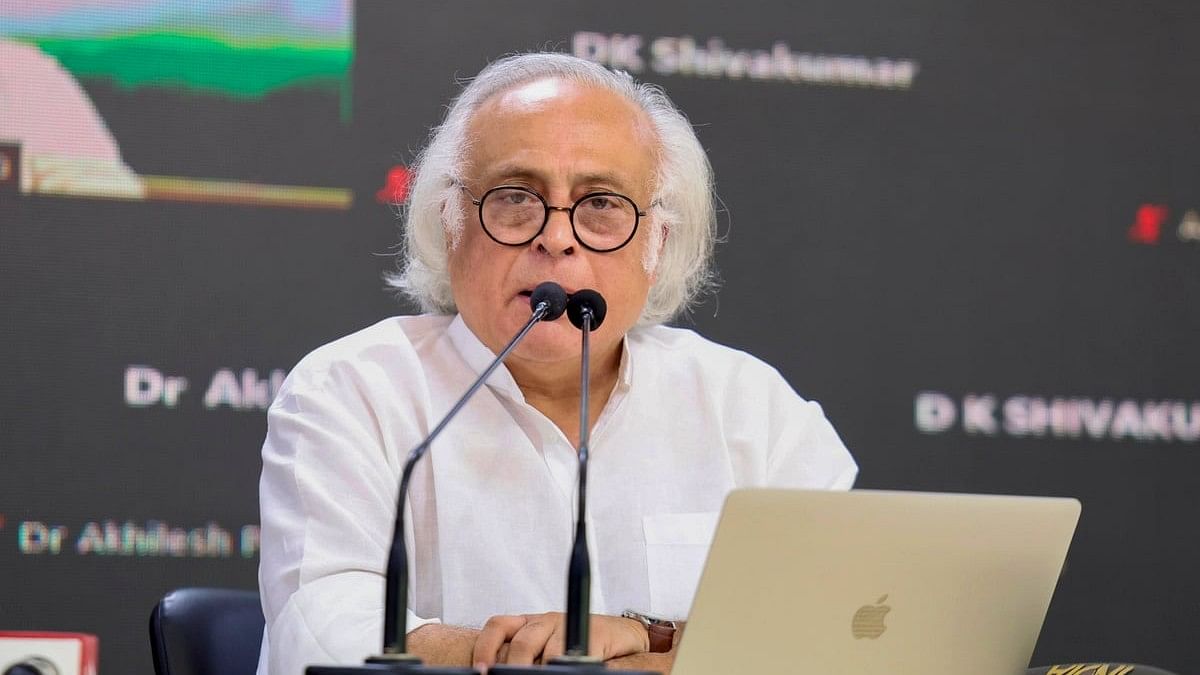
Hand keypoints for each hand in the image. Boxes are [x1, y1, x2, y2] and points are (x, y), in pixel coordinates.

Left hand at [472, 612, 648, 669]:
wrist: (622, 635)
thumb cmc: (578, 645)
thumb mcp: (544, 649)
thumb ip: (524, 658)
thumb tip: (494, 671)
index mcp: (528, 623)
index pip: (497, 626)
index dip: (485, 647)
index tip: (480, 671)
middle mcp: (546, 621)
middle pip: (521, 643)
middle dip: (514, 669)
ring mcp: (569, 626)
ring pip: (548, 653)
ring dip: (543, 670)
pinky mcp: (593, 635)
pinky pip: (575, 655)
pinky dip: (567, 666)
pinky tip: (566, 671)